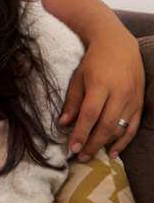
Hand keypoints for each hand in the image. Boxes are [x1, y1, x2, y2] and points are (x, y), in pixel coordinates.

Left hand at [59, 32, 143, 160]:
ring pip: (120, 128)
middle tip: (80, 157)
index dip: (81, 133)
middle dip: (92, 144)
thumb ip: (72, 101)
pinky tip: (113, 153)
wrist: (119, 45)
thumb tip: (63, 124)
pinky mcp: (140, 103)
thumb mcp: (78, 77)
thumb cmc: (94, 61)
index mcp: (101, 85)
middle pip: (106, 125)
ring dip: (106, 145)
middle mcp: (120, 94)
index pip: (90, 115)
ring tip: (91, 155)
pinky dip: (124, 142)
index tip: (72, 148)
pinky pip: (133, 127)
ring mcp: (133, 99)